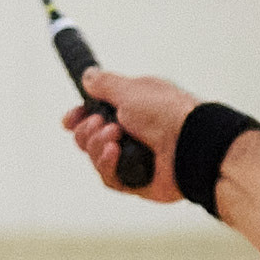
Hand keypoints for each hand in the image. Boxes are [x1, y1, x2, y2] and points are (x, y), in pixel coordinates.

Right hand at [61, 72, 195, 199]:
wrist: (191, 143)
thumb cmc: (166, 112)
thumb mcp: (130, 89)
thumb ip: (105, 84)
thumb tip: (88, 77)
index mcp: (132, 110)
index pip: (94, 115)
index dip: (78, 118)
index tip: (69, 119)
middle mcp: (132, 135)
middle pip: (88, 138)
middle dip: (87, 130)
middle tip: (102, 124)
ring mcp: (135, 159)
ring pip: (95, 157)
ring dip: (96, 144)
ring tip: (115, 136)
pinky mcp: (138, 182)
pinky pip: (109, 178)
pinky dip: (107, 164)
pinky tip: (115, 153)